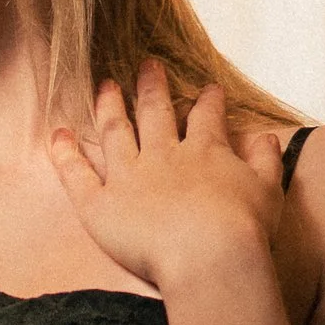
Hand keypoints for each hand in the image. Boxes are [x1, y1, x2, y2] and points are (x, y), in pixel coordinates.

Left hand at [49, 63, 285, 296]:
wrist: (209, 259)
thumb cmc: (244, 231)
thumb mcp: (267, 191)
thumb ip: (265, 161)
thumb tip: (266, 137)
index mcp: (205, 151)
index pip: (205, 117)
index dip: (207, 102)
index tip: (208, 90)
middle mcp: (163, 156)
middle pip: (154, 113)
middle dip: (152, 87)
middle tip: (148, 66)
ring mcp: (129, 177)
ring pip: (115, 132)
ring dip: (109, 106)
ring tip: (105, 86)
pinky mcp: (101, 205)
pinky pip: (77, 175)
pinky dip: (65, 153)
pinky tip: (58, 134)